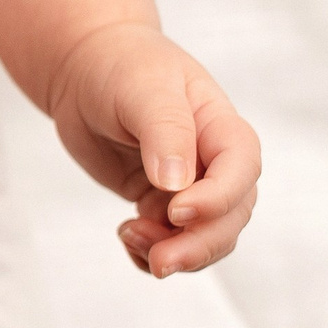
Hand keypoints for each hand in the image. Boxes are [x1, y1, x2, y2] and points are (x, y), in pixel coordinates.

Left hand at [48, 21, 259, 277]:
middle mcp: (213, 161)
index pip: (241, 169)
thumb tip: (176, 183)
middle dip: (199, 245)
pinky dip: (150, 253)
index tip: (176, 210)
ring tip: (128, 234)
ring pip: (203, 238)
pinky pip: (168, 242)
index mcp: (221, 126)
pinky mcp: (158, 202)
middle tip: (160, 261)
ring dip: (174, 253)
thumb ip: (165, 131)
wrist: (85, 66)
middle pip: (230, 217)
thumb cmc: (122, 65)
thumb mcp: (143, 87)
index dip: (218, 198)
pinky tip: (126, 236)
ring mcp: (188, 186)